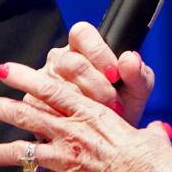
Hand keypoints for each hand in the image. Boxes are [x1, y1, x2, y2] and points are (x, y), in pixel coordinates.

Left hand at [0, 67, 171, 171]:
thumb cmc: (158, 161)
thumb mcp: (151, 138)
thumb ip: (148, 132)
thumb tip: (156, 131)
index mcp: (93, 115)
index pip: (52, 89)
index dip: (25, 79)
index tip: (6, 70)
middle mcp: (76, 134)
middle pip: (30, 115)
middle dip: (4, 109)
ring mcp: (70, 160)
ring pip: (25, 152)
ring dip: (1, 152)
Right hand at [25, 23, 156, 127]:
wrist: (108, 138)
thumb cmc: (122, 106)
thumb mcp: (137, 90)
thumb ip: (138, 73)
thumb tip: (130, 58)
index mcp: (83, 46)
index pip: (82, 34)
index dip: (98, 52)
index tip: (115, 75)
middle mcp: (60, 58)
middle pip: (71, 63)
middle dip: (96, 86)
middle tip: (113, 102)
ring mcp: (44, 78)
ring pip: (58, 85)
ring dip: (83, 103)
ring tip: (102, 115)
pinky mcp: (34, 100)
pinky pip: (46, 105)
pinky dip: (68, 116)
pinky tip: (83, 123)